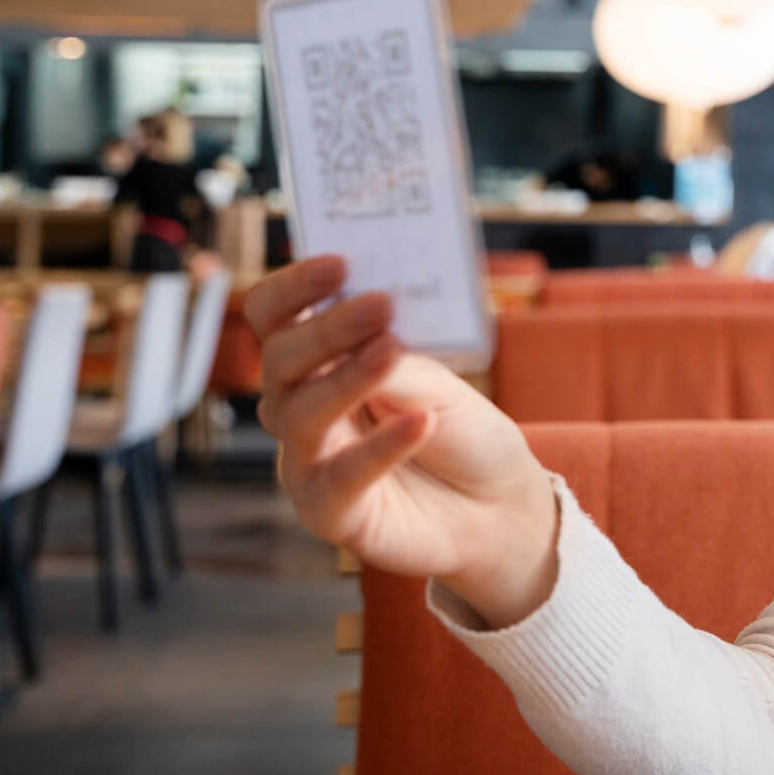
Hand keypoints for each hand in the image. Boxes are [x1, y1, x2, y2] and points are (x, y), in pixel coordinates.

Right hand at [246, 256, 557, 625]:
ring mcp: (307, 461)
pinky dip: (381, 447)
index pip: (275, 317)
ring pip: (301, 414)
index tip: (339, 263)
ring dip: (348, 378)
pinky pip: (341, 477)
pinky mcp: (329, 511)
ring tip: (392, 350)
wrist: (498, 502)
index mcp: (318, 362)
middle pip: (280, 360)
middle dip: (327, 329)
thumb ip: (395, 351)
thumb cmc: (461, 430)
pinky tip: (420, 422)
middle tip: (380, 306)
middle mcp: (299, 408)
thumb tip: (370, 314)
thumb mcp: (436, 378)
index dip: (294, 288)